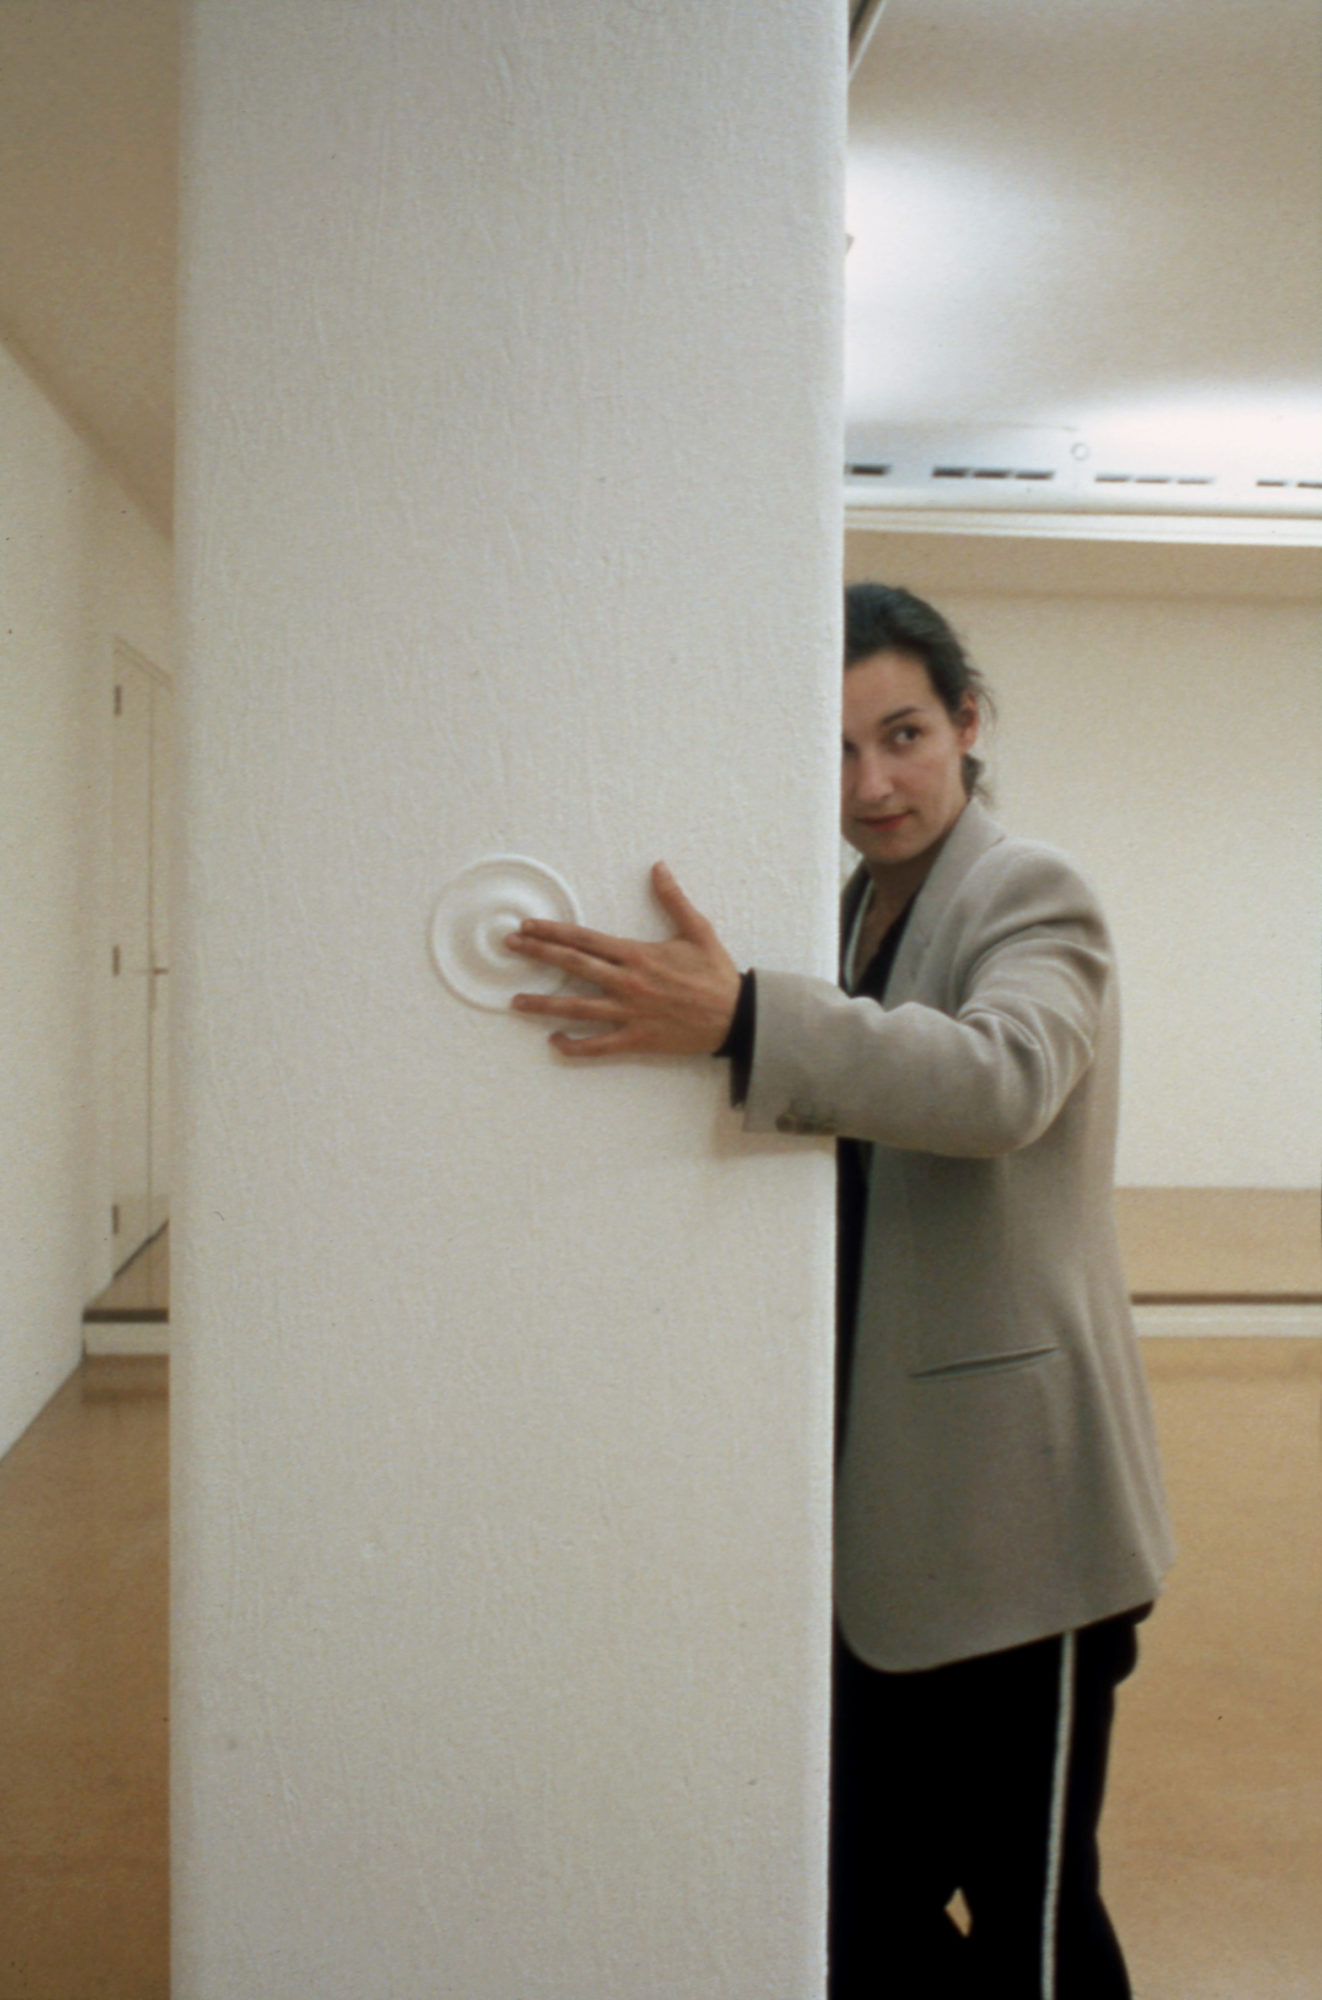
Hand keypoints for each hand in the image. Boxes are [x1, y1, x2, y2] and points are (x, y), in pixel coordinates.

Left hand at [505, 862, 740, 1058]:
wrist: (736, 1016)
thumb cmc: (716, 973)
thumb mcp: (698, 930)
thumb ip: (673, 899)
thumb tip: (659, 867)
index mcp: (637, 954)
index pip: (586, 939)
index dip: (554, 931)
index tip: (528, 926)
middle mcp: (628, 982)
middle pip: (573, 965)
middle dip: (538, 954)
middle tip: (509, 947)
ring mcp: (629, 1012)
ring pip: (577, 1008)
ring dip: (544, 1004)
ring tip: (515, 1001)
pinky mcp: (637, 1039)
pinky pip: (598, 1045)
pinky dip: (574, 1045)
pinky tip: (554, 1041)